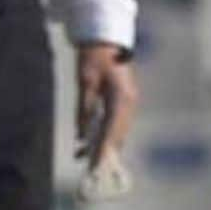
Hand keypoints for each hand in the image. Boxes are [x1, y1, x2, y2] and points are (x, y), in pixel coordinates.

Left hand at [75, 43, 138, 195]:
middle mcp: (129, 102)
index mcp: (122, 97)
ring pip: (118, 130)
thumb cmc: (94, 57)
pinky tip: (91, 143)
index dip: (104, 151)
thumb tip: (81, 136)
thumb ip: (84, 110)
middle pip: (118, 134)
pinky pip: (117, 122)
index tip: (95, 168)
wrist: (105, 38)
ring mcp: (129, 100)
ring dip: (105, 145)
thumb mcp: (85, 83)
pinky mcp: (124, 99)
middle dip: (105, 152)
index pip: (112, 131)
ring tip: (85, 160)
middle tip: (90, 171)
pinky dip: (106, 134)